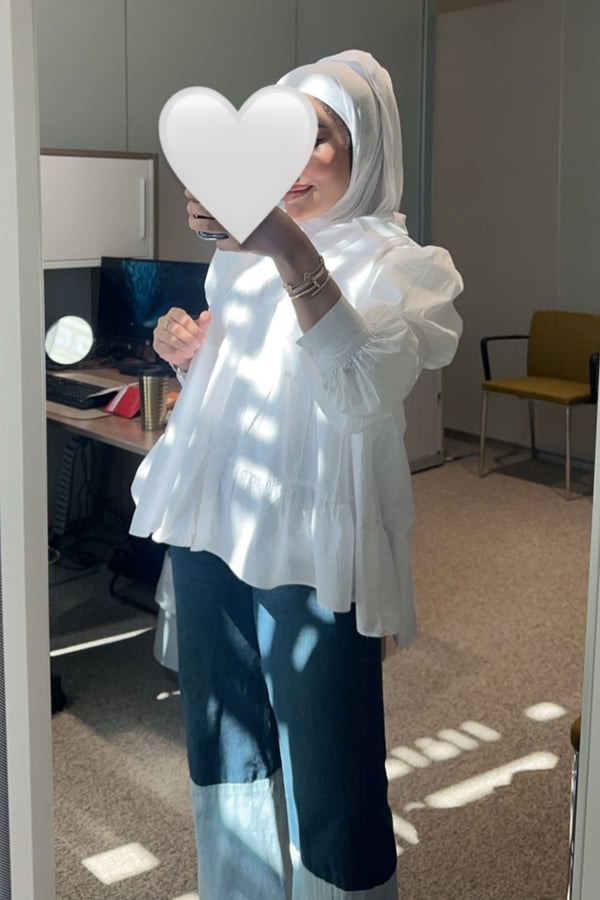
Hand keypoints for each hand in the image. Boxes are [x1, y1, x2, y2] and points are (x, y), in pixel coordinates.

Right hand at [153, 307, 211, 370]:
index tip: (202, 336)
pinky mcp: (157, 345)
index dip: (193, 328)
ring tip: (193, 349)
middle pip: (176, 328)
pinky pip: (167, 349)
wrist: (185, 351)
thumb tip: (207, 315)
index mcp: (174, 313)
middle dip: (189, 338)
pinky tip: (186, 353)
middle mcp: (164, 321)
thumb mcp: (199, 329)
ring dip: (184, 346)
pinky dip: (178, 353)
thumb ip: (204, 322)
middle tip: (198, 344)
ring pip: (171, 339)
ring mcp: (159, 333)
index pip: (182, 317)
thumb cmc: (191, 336)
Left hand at [184, 189, 305, 260]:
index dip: (195, 192)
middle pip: (201, 209)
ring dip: (196, 224)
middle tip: (192, 207)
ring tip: (196, 222)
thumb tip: (214, 195)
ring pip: (204, 227)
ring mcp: (236, 230)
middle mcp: (238, 213)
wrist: (287, 242)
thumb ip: (240, 198)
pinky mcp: (238, 245)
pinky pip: (219, 244)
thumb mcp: (260, 202)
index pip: (210, 193)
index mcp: (241, 200)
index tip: (190, 192)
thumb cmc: (274, 221)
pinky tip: (224, 238)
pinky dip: (219, 241)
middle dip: (192, 208)